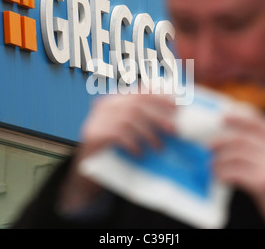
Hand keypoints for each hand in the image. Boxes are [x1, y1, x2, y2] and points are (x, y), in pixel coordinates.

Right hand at [58, 94, 176, 213]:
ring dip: (148, 133)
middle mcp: (104, 106)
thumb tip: (172, 119)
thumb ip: (143, 121)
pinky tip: (140, 153)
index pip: (139, 91)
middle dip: (158, 116)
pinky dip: (133, 143)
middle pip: (136, 104)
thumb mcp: (129, 132)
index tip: (176, 106)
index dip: (159, 97)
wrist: (87, 174)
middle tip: (173, 129)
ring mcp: (97, 119)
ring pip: (129, 119)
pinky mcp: (93, 135)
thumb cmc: (114, 151)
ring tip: (159, 146)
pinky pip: (118, 134)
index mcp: (115, 100)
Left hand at [211, 110, 264, 228]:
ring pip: (235, 156)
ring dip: (219, 161)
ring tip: (213, 166)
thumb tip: (237, 136)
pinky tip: (220, 177)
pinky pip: (234, 173)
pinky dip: (223, 174)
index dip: (238, 119)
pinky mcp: (264, 183)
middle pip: (242, 139)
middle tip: (210, 146)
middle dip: (222, 141)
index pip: (258, 123)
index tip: (223, 118)